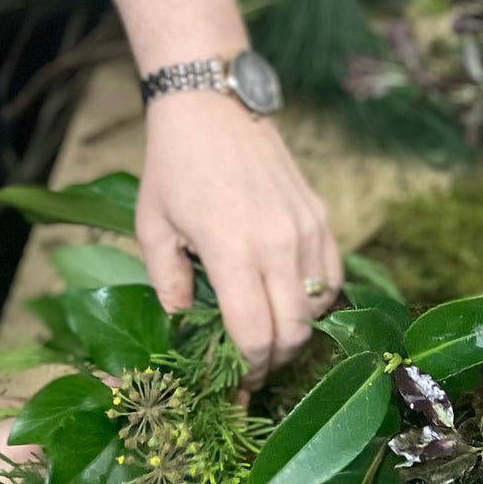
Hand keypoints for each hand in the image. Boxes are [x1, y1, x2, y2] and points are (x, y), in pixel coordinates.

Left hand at [135, 92, 341, 386]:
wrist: (213, 104)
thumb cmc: (173, 166)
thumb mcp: (152, 227)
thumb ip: (168, 283)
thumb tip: (185, 323)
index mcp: (232, 253)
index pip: (255, 336)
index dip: (248, 369)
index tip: (236, 378)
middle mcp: (278, 246)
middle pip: (293, 333)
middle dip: (273, 360)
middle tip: (253, 365)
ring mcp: (306, 232)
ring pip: (317, 310)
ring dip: (295, 332)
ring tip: (271, 333)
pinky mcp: (321, 219)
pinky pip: (331, 280)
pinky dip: (315, 302)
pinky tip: (291, 301)